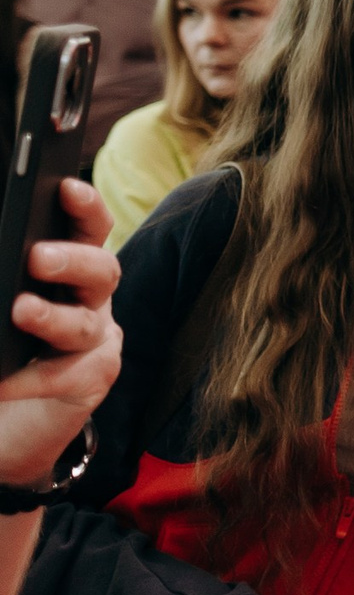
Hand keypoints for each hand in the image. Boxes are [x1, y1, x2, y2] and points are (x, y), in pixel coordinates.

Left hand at [0, 179, 120, 487]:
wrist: (20, 406)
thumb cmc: (10, 336)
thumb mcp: (8, 291)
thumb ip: (5, 273)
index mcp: (72, 264)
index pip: (90, 227)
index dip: (85, 207)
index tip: (65, 187)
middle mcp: (91, 298)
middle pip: (102, 271)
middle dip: (73, 261)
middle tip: (37, 257)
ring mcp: (95, 340)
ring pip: (85, 325)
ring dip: (53, 317)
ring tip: (21, 311)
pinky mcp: (88, 380)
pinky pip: (61, 377)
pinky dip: (25, 378)